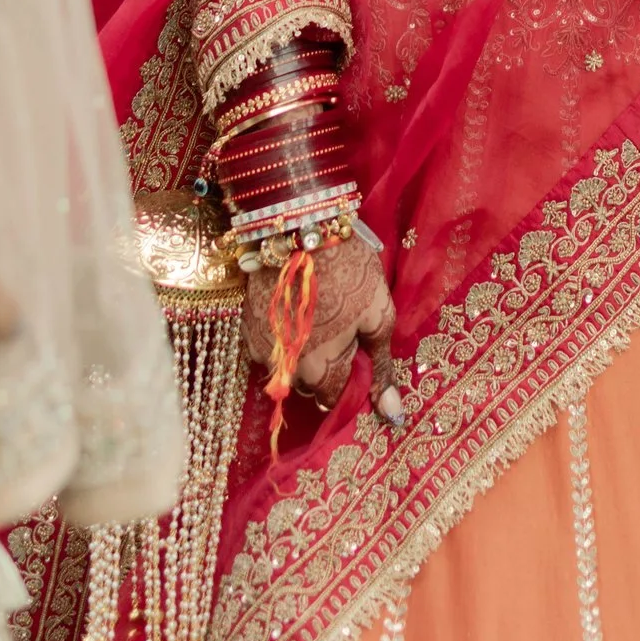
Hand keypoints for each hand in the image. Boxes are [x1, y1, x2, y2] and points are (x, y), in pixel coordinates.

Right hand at [240, 234, 394, 408]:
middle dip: (326, 366)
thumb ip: (381, 365)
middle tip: (341, 328)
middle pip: (309, 384)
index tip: (358, 352)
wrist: (297, 227)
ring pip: (288, 366)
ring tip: (318, 313)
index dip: (350, 376)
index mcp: (319, 369)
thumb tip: (392, 413)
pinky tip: (297, 307)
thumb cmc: (346, 269)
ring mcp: (261, 347)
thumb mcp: (376, 313)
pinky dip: (285, 335)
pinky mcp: (247, 325)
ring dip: (303, 352)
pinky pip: (271, 345)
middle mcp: (284, 368)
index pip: (334, 397)